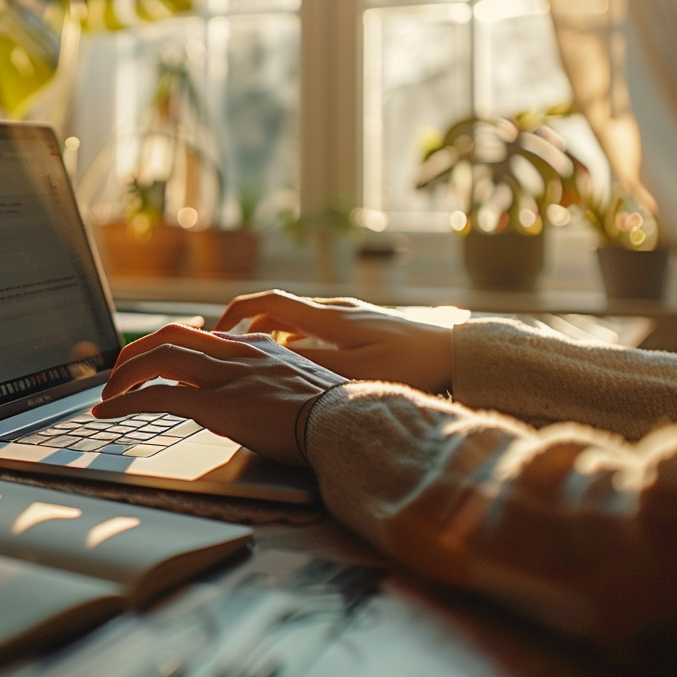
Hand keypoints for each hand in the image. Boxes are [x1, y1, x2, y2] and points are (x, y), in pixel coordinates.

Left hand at [91, 322, 347, 465]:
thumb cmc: (332, 417)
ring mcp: (225, 377)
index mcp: (252, 349)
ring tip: (106, 395)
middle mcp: (234, 354)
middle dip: (134, 354)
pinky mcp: (217, 405)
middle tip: (116, 374)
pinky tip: (109, 413)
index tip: (148, 361)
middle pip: (168, 337)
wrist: (350, 424)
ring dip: (123, 376)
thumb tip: (242, 407)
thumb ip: (265, 388)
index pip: (197, 337)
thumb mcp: (295, 390)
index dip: (164, 346)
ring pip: (156, 359)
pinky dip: (126, 402)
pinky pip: (158, 397)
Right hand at [214, 290, 453, 393]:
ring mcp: (350, 317)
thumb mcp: (359, 374)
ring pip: (297, 321)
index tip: (215, 333)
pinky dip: (297, 343)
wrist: (461, 352)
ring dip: (272, 338)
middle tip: (230, 355)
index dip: (236, 313)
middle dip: (248, 329)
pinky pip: (317, 330)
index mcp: (328, 317)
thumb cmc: (413, 365)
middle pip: (277, 310)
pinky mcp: (364, 327)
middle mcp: (335, 310)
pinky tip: (301, 368)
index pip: (268, 301)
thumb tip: (271, 364)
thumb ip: (312, 369)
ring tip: (259, 365)